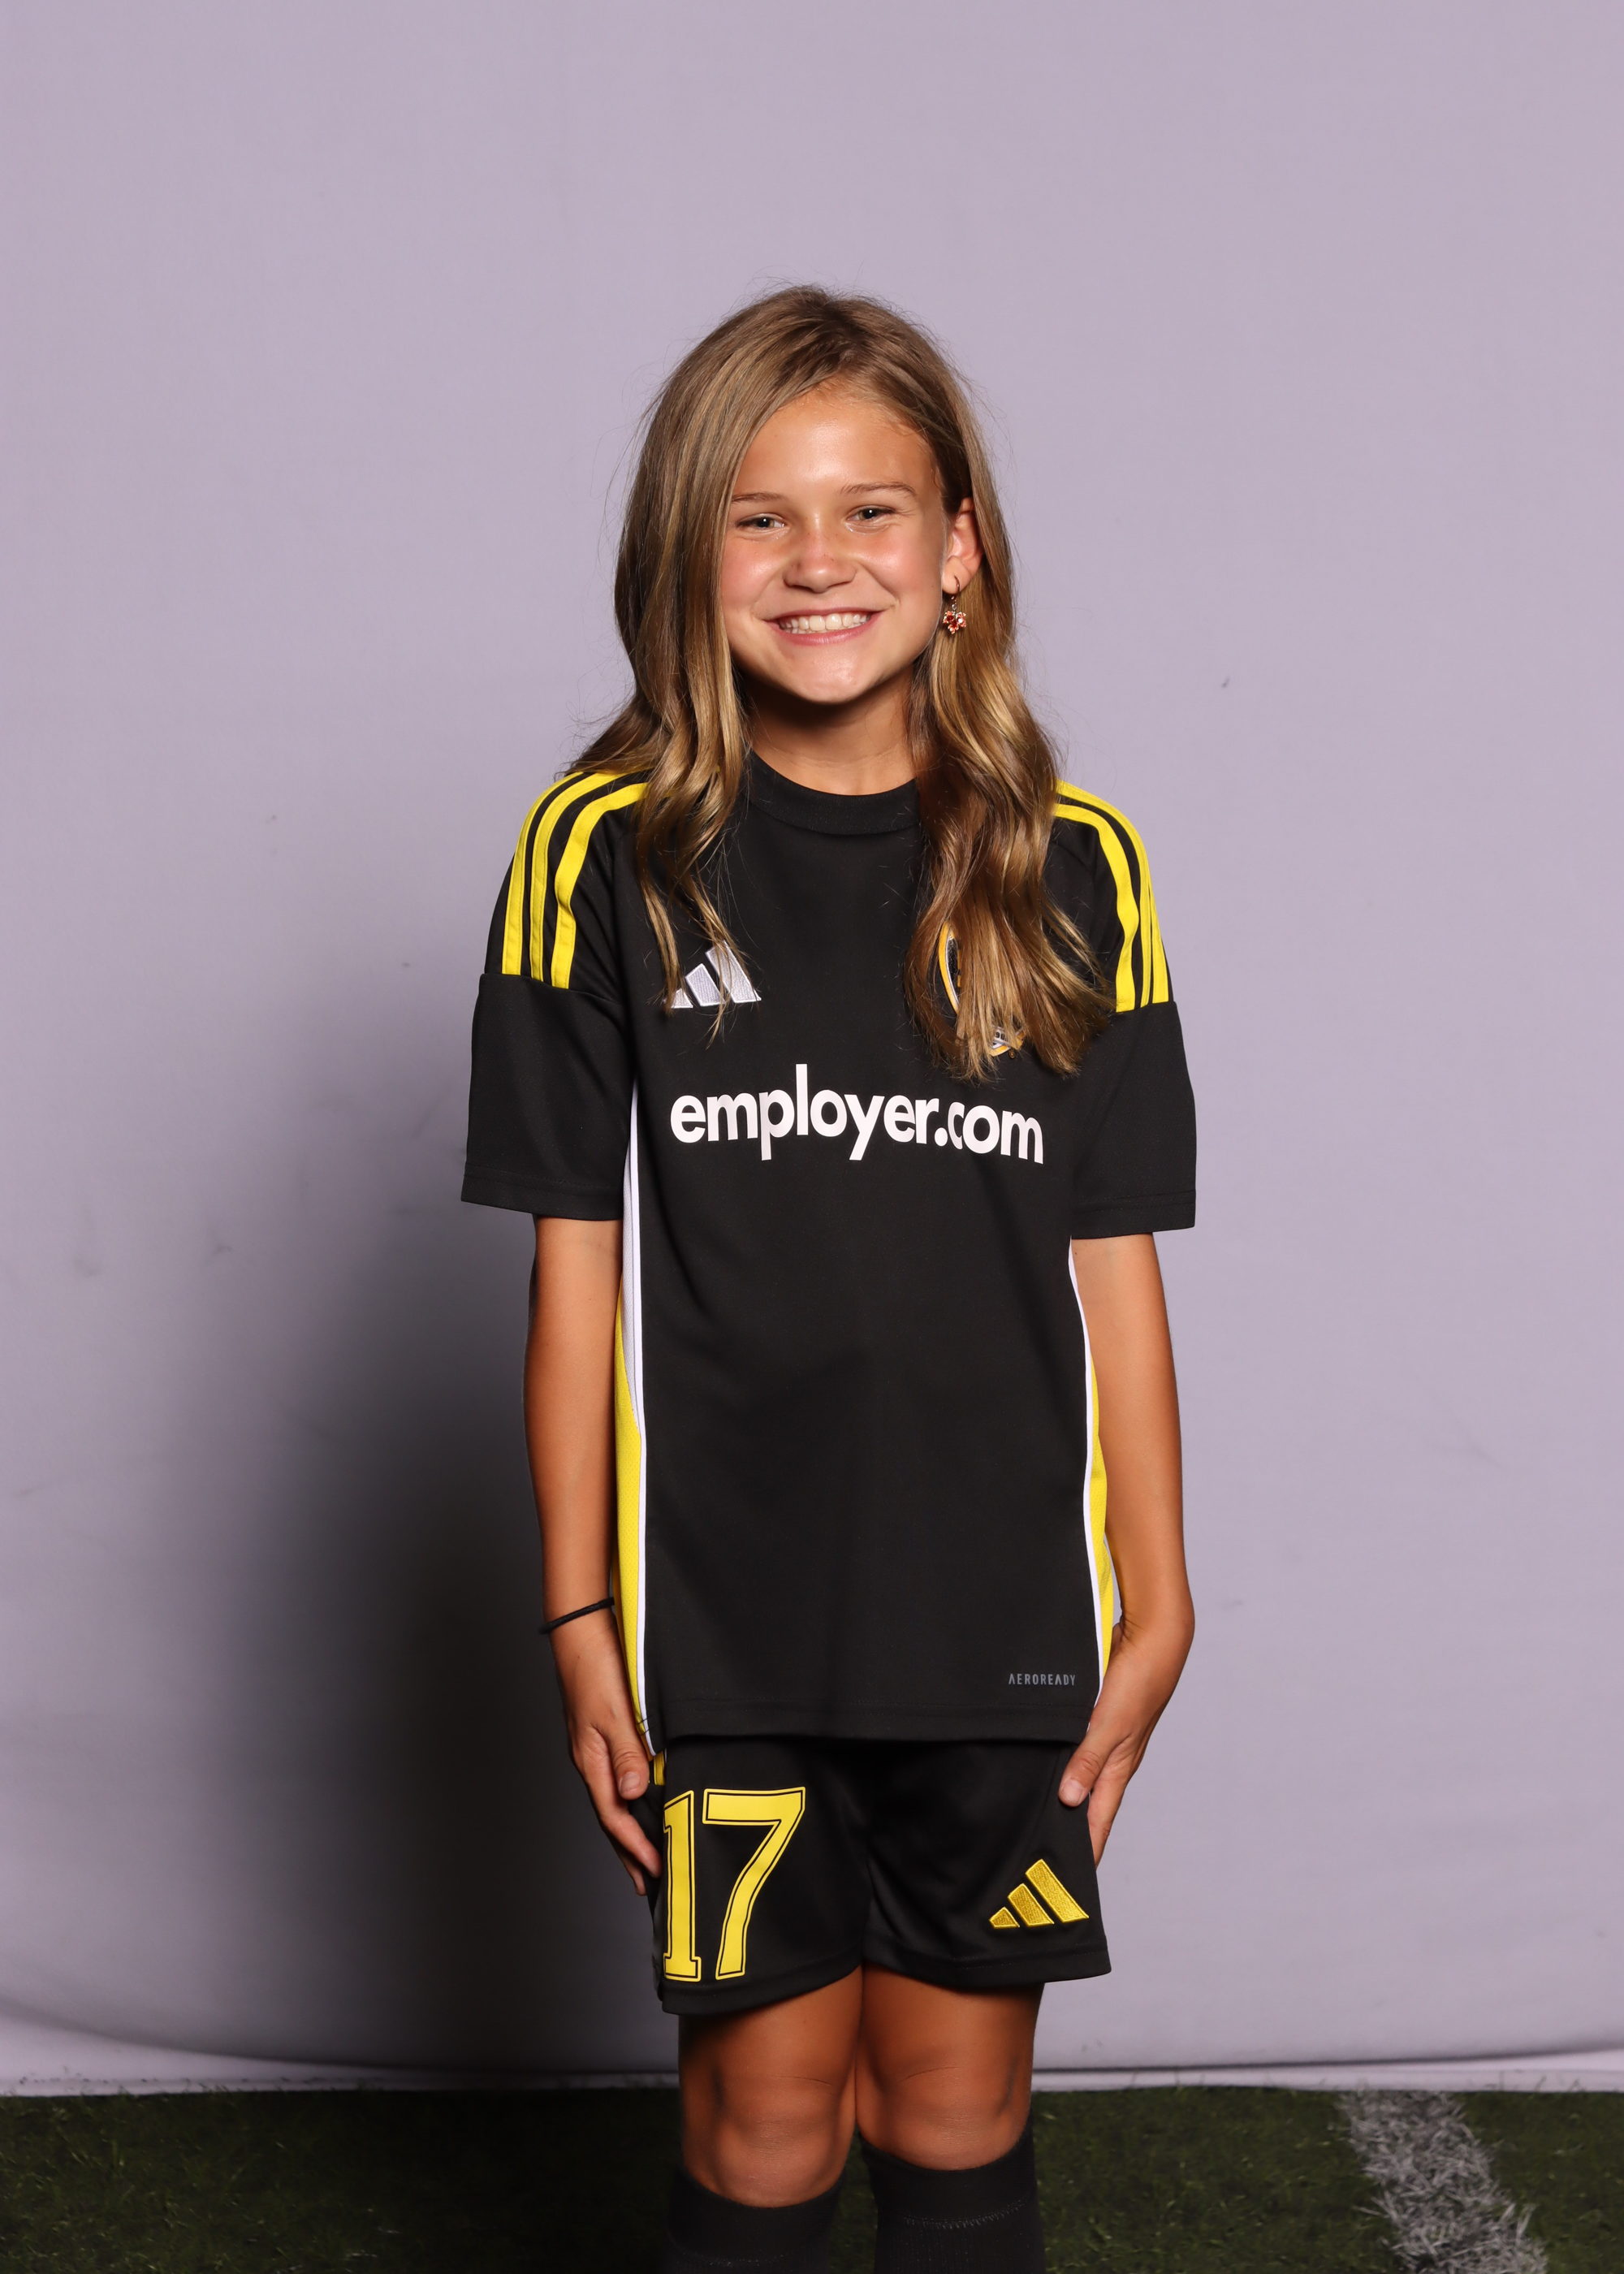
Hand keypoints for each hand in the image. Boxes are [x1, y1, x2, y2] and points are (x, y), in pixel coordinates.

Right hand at [549, 1614, 661, 1893]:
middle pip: (610, 1819)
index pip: (614, 1817)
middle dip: (628, 1853)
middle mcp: (590, 1761)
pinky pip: (615, 1780)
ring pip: (613, 1801)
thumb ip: (627, 1753)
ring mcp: (593, 1750)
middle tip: (647, 1885)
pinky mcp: (601, 1736)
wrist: (580, 1633)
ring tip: (645, 1855)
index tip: (655, 1873)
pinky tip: (640, 1804)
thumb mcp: (615, 1712)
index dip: (634, 1847)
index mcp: (591, 1761)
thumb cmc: (596, 1668)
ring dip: (629, 1831)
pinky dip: (629, 1802)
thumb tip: (634, 1796)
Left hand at [1058, 1614, 1191, 1863]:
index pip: (1098, 1821)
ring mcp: (1102, 1738)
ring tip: (1032, 1811)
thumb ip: (1088, 1761)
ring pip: (1076, 1773)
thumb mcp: (1109, 1727)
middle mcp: (1109, 1758)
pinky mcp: (1093, 1717)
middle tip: (1039, 1850)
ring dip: (1059, 1790)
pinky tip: (1038, 1758)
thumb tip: (1069, 1800)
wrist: (1151, 1640)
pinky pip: (1072, 1744)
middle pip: (1085, 1802)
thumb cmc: (1140, 1685)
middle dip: (1067, 1827)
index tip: (1068, 1879)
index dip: (1085, 1849)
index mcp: (1117, 1769)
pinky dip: (1058, 1757)